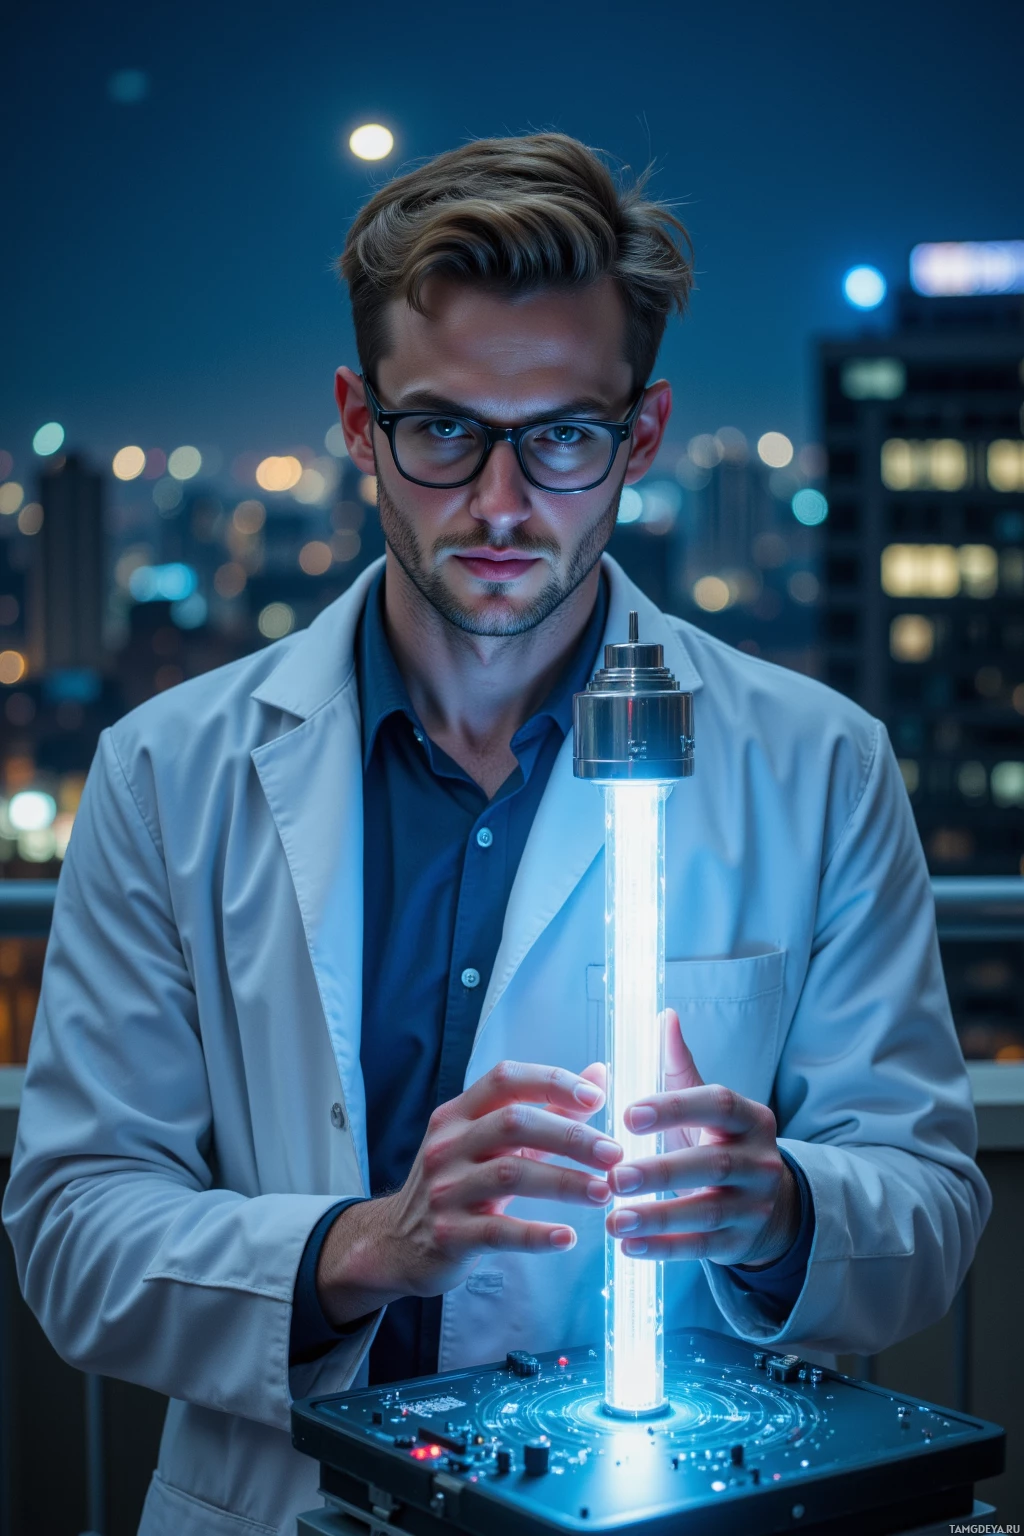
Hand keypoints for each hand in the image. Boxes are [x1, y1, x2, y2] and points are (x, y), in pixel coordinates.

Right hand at [317, 1060, 618, 1326]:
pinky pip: (497, 1232)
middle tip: (614, 1154)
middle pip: (514, 1124)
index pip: (505, 1080)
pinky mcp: (448, 1234)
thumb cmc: (457, 1181)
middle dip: (571, 1136)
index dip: (552, 1082)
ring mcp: (445, 1189)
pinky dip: (536, 1235)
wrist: (396, 1241)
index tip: (596, 1098)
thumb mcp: (490, 1140)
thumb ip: (546, 1108)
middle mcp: (448, 1144)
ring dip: (564, 1182)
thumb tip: (600, 1074)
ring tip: (603, 1193)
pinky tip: (568, 1237)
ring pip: (510, 1176)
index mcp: (459, 1113)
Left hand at [605, 1010, 798, 1267]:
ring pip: (707, 1210)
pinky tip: (628, 1247)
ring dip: (657, 1217)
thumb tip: (663, 1016)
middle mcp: (760, 1159)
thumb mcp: (705, 1106)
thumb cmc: (719, 1144)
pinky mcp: (741, 1242)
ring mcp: (755, 1204)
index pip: (717, 1104)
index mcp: (749, 1117)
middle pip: (712, 1163)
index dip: (674, 1108)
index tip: (627, 1115)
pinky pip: (703, 1247)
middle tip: (613, 1176)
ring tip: (613, 1220)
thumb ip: (678, 1066)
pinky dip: (665, 1248)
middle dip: (661, 1171)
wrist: (767, 1205)